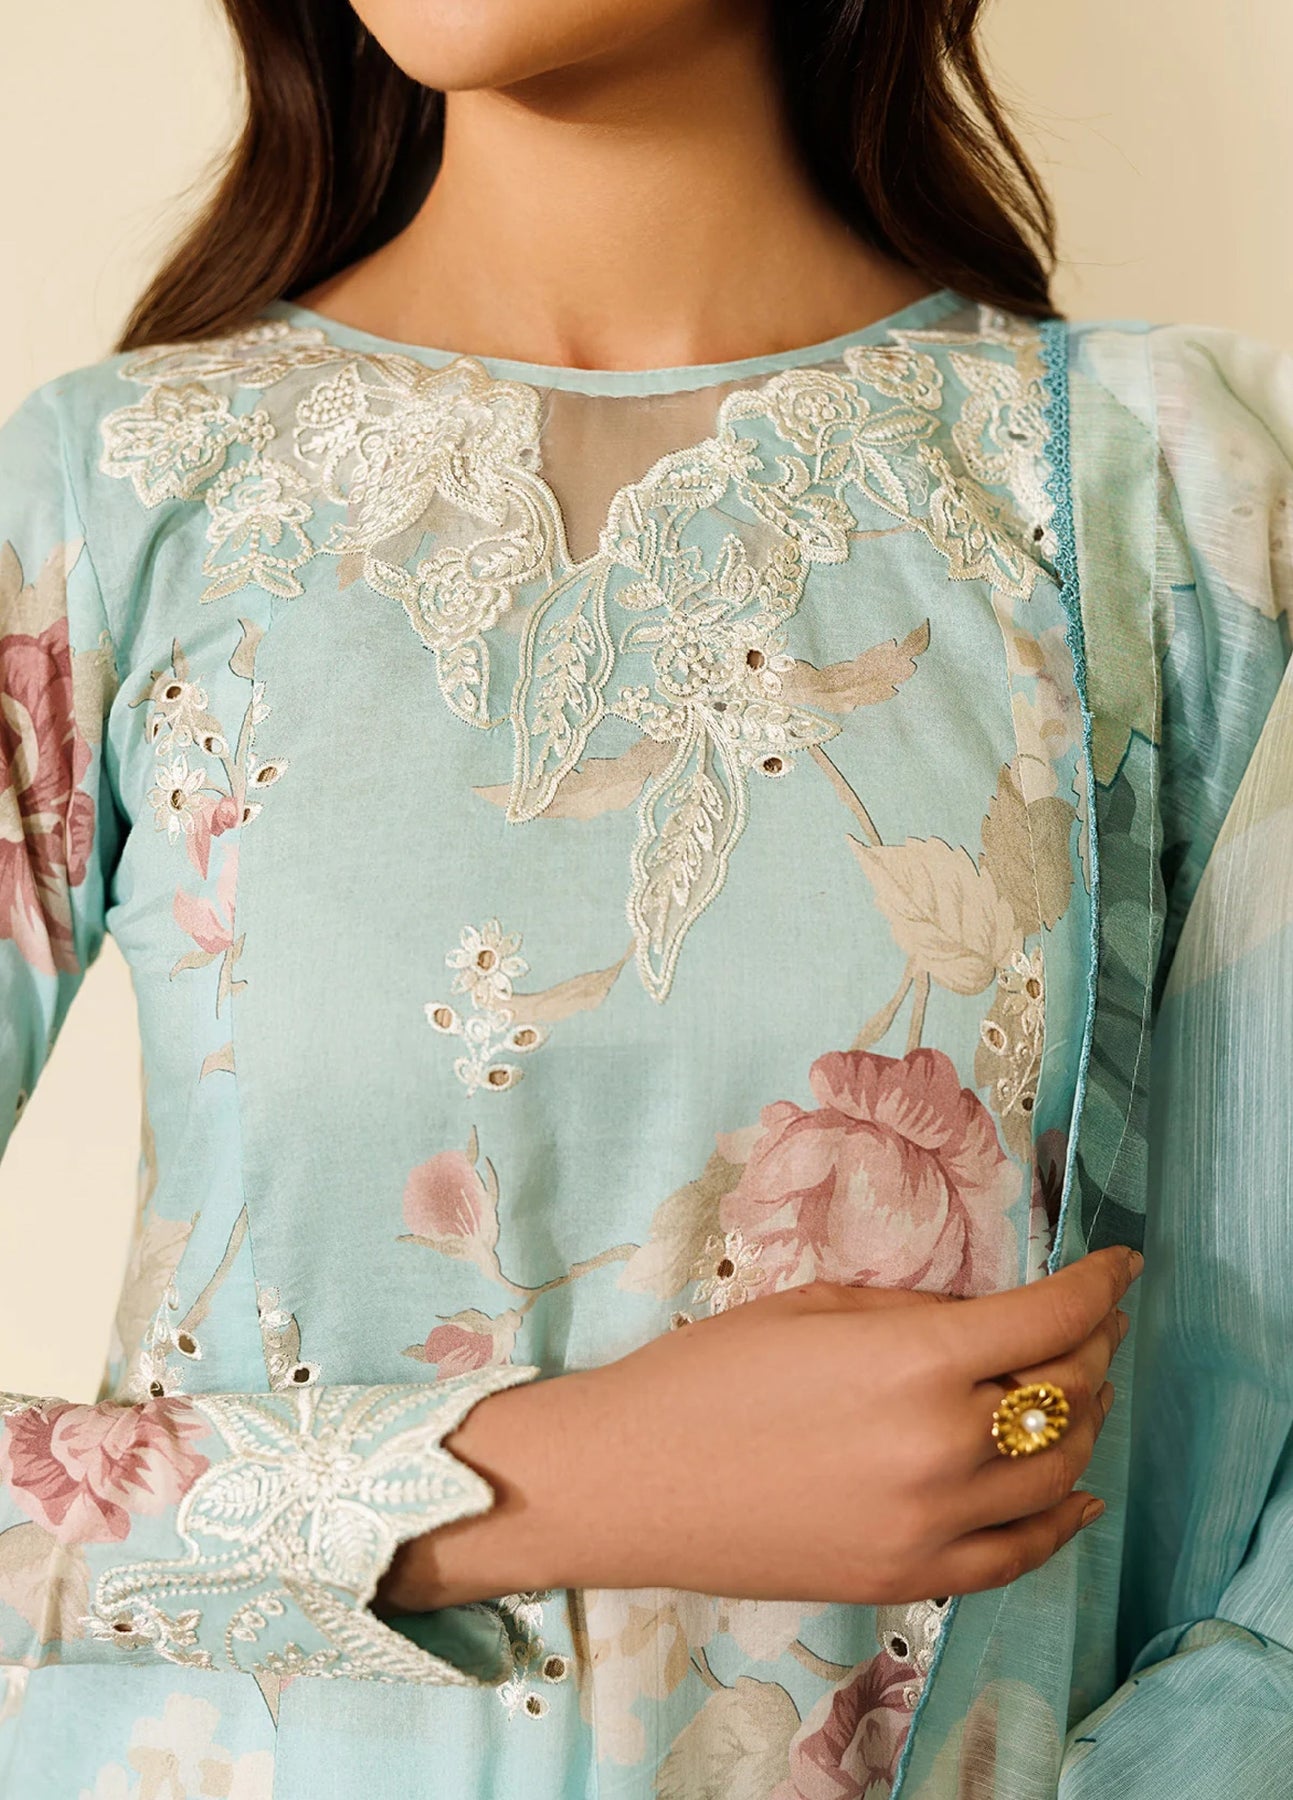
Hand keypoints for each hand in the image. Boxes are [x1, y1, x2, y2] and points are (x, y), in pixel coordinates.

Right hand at [375, 1246, 1139, 1612]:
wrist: (629, 1481)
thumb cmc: (705, 1375)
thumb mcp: (814, 1308)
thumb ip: (915, 1313)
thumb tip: (985, 1320)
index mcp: (915, 1362)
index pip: (1049, 1317)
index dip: (1100, 1283)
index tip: (1122, 1264)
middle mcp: (943, 1448)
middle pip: (1069, 1393)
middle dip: (1094, 1344)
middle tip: (1093, 1318)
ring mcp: (932, 1526)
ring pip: (1060, 1473)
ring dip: (1084, 1422)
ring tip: (1078, 1387)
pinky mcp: (910, 1578)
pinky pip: (1019, 1554)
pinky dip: (1061, 1519)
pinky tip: (1076, 1492)